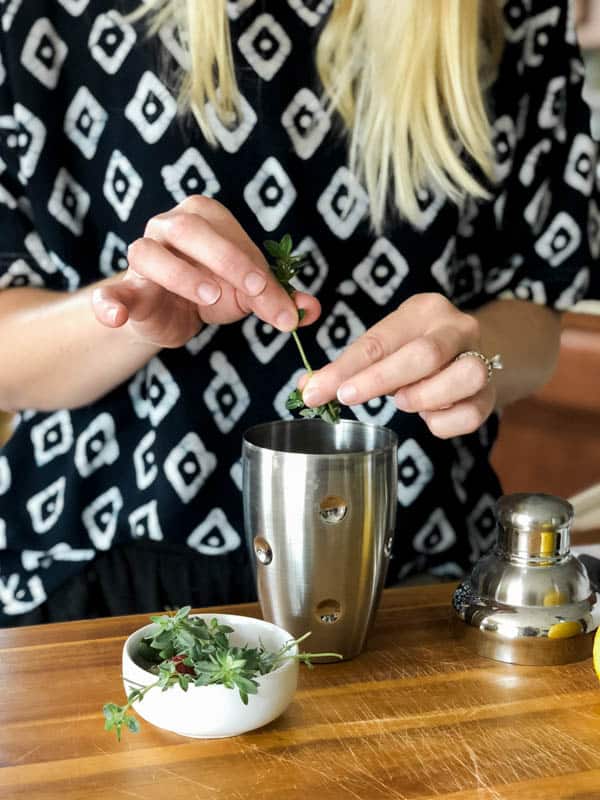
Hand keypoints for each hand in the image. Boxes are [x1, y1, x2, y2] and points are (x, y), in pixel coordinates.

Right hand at [92, 196, 319, 347]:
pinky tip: (116, 314)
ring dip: (181, 275)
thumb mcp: (249, 295)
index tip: (280, 304)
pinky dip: (109, 301)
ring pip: (149, 252)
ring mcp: (142, 256)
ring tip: (209, 297)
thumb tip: (311, 310)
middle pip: (190, 229)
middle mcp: (168, 227)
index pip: (230, 234)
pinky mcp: (125, 289)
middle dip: (227, 259)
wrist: (171, 316)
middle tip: (254, 290)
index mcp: (204, 217)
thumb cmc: (212, 291)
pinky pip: (110, 292)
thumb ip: (278, 299)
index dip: (258, 267)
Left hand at [300, 293, 495, 438]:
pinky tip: (427, 417)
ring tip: (403, 401)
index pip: (379, 339)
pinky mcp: (488, 394)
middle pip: (425, 354)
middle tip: (349, 398)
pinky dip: (444, 422)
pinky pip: (471, 413)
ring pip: (465, 376)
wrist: (465, 354)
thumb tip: (308, 389)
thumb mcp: (381, 347)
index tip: (316, 391)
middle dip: (381, 381)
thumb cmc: (412, 351)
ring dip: (425, 396)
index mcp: (424, 310)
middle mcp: (458, 328)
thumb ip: (347, 368)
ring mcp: (480, 359)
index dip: (345, 368)